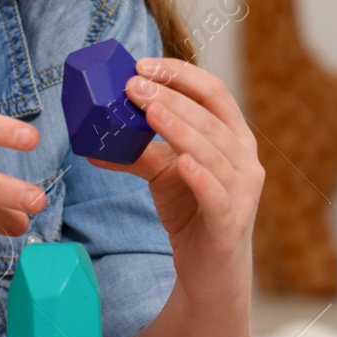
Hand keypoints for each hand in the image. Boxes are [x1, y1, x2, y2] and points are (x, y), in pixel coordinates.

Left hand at [85, 57, 261, 298]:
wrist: (210, 271)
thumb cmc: (192, 212)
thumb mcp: (163, 174)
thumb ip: (137, 152)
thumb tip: (91, 141)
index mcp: (233, 136)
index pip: (213, 92)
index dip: (180, 74)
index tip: (143, 65)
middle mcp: (245, 158)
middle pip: (209, 117)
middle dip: (170, 97)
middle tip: (132, 85)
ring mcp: (242, 190)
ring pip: (212, 151)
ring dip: (180, 127)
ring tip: (149, 110)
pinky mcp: (230, 222)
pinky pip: (216, 194)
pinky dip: (200, 176)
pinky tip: (182, 163)